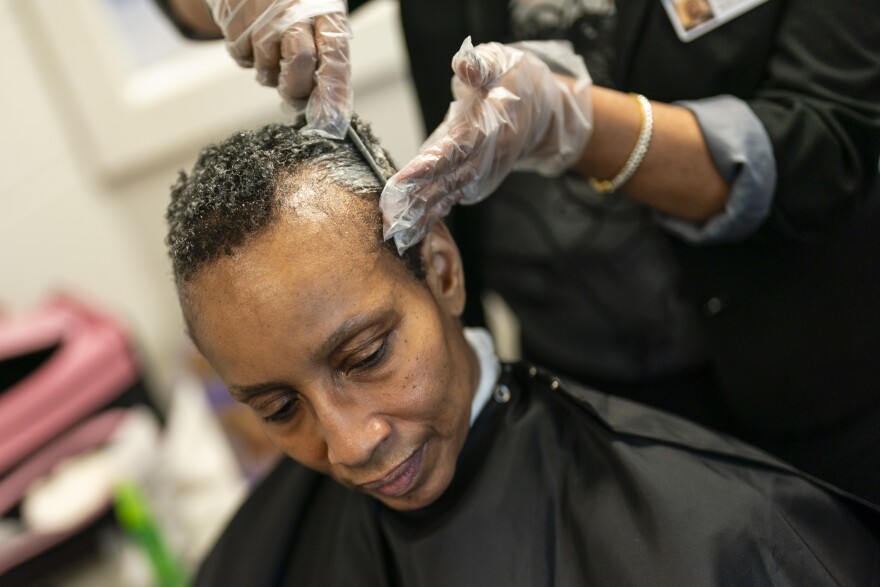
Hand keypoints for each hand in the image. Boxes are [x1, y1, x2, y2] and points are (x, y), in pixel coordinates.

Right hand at [206, 0, 351, 137]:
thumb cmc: (293, 4)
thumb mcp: (318, 18)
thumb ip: (326, 56)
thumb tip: (331, 105)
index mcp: (324, 9)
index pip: (334, 53)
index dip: (333, 89)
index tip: (331, 117)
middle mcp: (293, 8)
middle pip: (300, 60)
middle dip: (297, 89)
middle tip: (294, 97)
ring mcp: (262, 14)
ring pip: (268, 67)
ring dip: (271, 75)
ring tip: (272, 54)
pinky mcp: (235, 21)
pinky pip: (243, 59)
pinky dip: (249, 60)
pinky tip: (253, 41)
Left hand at [380, 37, 592, 251]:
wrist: (545, 111)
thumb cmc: (516, 82)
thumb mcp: (501, 61)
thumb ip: (480, 64)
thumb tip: (464, 65)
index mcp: (491, 125)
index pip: (457, 147)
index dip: (431, 163)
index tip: (405, 177)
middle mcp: (488, 155)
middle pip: (450, 179)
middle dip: (419, 196)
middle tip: (390, 211)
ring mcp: (483, 172)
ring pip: (449, 194)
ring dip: (422, 212)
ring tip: (396, 228)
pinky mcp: (475, 180)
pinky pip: (451, 198)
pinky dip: (432, 215)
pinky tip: (412, 229)